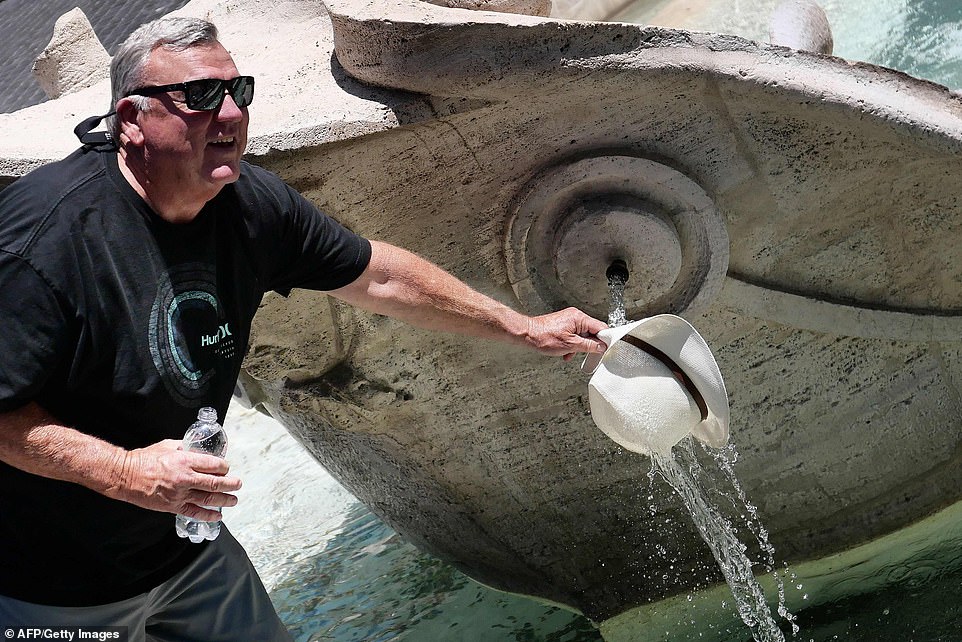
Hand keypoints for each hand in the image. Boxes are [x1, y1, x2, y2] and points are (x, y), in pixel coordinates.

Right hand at [107, 439, 241, 520]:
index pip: (214, 465)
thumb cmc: (145, 459)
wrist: (125, 476)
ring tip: (233, 500)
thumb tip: (198, 447)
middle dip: (231, 484)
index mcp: (185, 461)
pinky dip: (208, 515)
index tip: (227, 467)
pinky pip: (194, 512)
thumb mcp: (168, 445)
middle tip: (238, 484)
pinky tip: (217, 515)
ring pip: (208, 499)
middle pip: (215, 483)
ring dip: (224, 500)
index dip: (225, 467)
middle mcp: (185, 478)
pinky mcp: (172, 506)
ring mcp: (179, 494)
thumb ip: (186, 447)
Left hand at [526, 307, 607, 360]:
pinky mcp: (563, 325)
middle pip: (592, 332)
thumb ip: (589, 346)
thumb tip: (601, 347)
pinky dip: (572, 345)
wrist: (527, 335)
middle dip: (589, 345)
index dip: (605, 339)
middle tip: (587, 354)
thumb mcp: (571, 345)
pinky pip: (574, 336)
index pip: (601, 327)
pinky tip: (565, 352)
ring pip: (582, 335)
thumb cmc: (544, 336)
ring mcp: (569, 320)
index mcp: (579, 318)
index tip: (606, 349)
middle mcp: (575, 316)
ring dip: (579, 347)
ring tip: (570, 353)